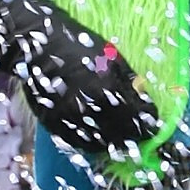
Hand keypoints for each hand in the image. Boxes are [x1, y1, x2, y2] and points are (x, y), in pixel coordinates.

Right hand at [0, 0, 158, 154]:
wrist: (35, 45)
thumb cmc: (78, 45)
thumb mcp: (111, 57)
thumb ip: (129, 81)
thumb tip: (145, 102)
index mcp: (107, 89)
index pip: (137, 119)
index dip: (149, 125)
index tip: (153, 125)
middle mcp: (89, 109)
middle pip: (121, 136)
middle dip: (133, 136)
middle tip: (139, 134)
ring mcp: (69, 120)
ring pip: (100, 144)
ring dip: (114, 142)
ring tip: (121, 137)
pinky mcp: (54, 125)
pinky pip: (79, 142)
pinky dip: (92, 142)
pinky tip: (99, 134)